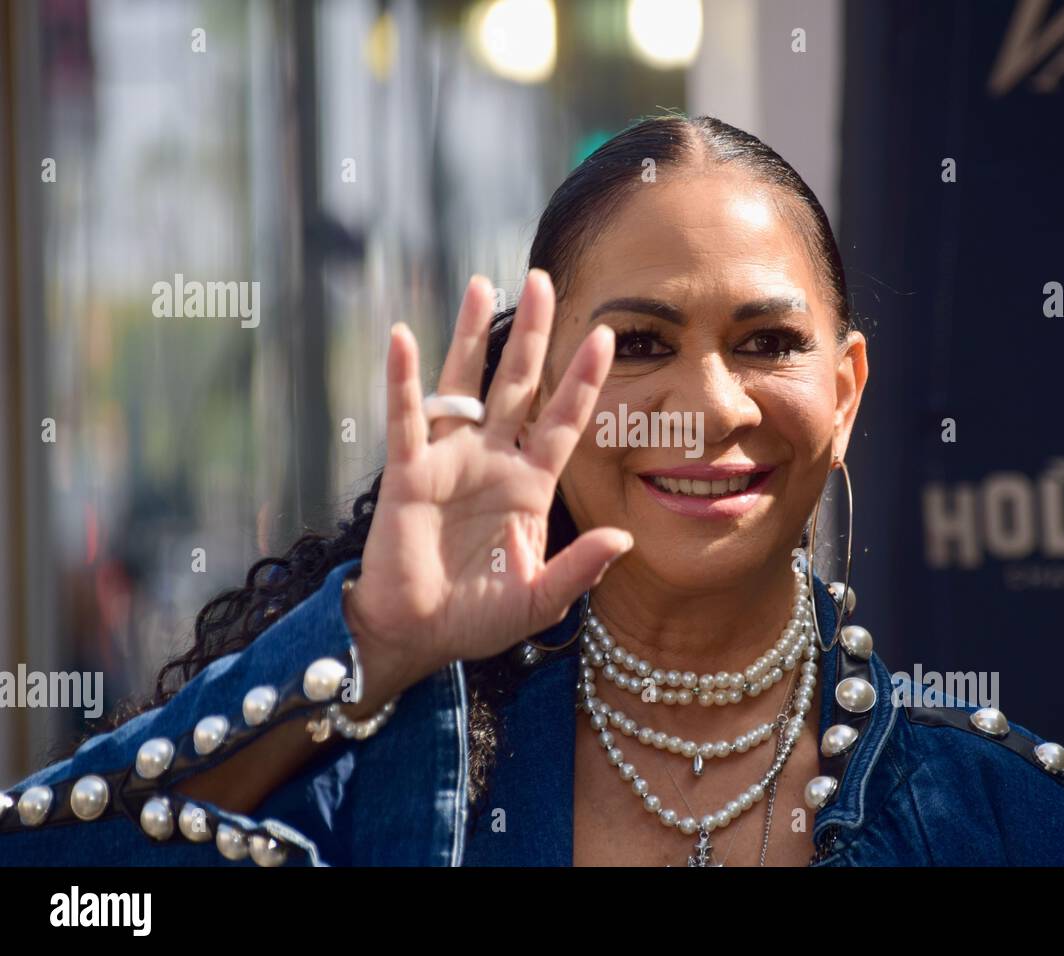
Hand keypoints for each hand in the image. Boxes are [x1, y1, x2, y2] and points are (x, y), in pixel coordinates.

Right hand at [344, 269, 631, 699]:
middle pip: (518, 385)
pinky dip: (403, 381)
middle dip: (533, 335)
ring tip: (480, 284)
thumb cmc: (478, 619)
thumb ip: (579, 570)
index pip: (562, 420)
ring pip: (464, 386)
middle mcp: (492, 461)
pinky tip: (402, 337)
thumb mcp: (539, 600)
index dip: (582, 380)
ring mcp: (449, 462)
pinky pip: (407, 420)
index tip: (605, 335)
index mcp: (530, 485)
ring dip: (471, 337)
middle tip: (544, 280)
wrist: (417, 637)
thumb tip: (623, 539)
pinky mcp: (407, 475)